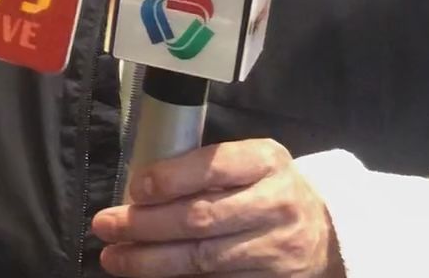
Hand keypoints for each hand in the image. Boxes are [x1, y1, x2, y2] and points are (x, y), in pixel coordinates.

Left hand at [90, 139, 341, 276]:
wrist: (323, 234)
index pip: (214, 166)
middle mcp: (276, 203)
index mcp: (268, 161)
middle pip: (201, 218)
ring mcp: (275, 248)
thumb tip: (140, 188)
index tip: (135, 189)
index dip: (170, 179)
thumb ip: (207, 170)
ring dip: (150, 260)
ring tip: (115, 257)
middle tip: (105, 225)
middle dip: (145, 224)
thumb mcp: (251, 165)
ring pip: (203, 258)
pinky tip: (149, 273)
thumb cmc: (270, 191)